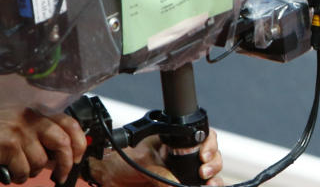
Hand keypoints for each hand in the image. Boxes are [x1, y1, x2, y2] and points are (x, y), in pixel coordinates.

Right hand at [0, 103, 85, 182]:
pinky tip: (13, 174)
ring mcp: (21, 132)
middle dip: (66, 163)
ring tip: (22, 170)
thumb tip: (58, 156)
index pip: (71, 124)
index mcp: (39, 112)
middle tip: (61, 176)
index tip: (78, 158)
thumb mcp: (20, 121)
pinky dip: (20, 177)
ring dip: (34, 172)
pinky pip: (23, 170)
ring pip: (41, 161)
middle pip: (63, 143)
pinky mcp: (8, 146)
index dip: (79, 143)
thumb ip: (40, 133)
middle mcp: (33, 119)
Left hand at [94, 129, 223, 185]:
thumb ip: (162, 173)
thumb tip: (179, 185)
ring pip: (209, 175)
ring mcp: (180, 175)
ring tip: (209, 184)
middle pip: (211, 157)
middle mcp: (181, 158)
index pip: (202, 138)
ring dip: (214, 179)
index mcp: (175, 143)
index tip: (204, 156)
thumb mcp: (143, 162)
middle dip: (214, 163)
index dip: (209, 145)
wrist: (104, 178)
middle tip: (204, 172)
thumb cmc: (118, 161)